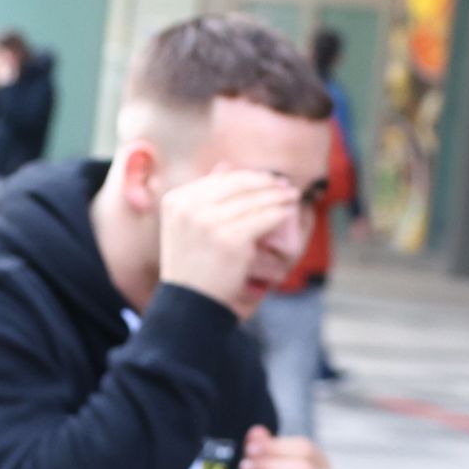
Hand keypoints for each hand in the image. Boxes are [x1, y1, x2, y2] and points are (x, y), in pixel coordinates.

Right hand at [159, 167, 303, 307]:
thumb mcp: (188, 225)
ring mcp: (209, 223)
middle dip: (267, 183)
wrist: (189, 303)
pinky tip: (287, 213)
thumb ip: (205, 195)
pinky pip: (263, 219)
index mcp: (177, 200)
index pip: (221, 179)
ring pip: (254, 201)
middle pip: (239, 185)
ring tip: (292, 197)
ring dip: (278, 197)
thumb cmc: (192, 265)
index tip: (269, 180)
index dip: (250, 177)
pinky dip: (279, 214)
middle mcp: (189, 207)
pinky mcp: (231, 240)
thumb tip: (226, 165)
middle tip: (286, 186)